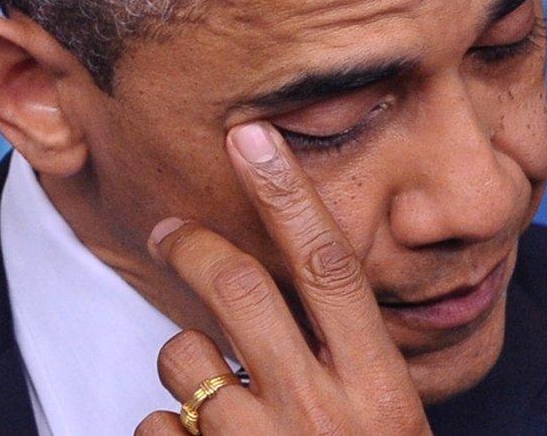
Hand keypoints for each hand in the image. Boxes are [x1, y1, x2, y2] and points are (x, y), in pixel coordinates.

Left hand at [135, 123, 431, 434]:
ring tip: (212, 392)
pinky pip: (155, 423)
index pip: (330, 267)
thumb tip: (302, 298)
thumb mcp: (391, 414)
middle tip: (168, 231)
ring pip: (185, 356)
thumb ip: (356, 357)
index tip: (255, 139)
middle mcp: (317, 411)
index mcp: (378, 388)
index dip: (288, 195)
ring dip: (186, 358)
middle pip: (241, 290)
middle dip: (193, 247)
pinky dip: (167, 424)